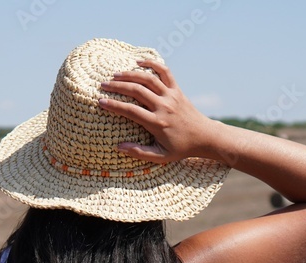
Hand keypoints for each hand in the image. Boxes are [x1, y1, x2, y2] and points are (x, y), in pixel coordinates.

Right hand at [98, 59, 221, 163]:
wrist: (205, 137)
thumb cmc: (181, 148)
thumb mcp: (161, 156)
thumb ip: (139, 152)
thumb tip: (118, 147)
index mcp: (157, 123)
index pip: (131, 111)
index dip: (114, 105)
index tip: (100, 102)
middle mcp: (164, 107)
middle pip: (137, 91)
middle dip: (117, 86)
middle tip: (103, 85)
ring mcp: (171, 96)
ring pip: (148, 79)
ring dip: (130, 74)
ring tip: (115, 74)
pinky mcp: (177, 90)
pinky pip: (165, 72)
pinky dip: (152, 64)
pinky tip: (139, 62)